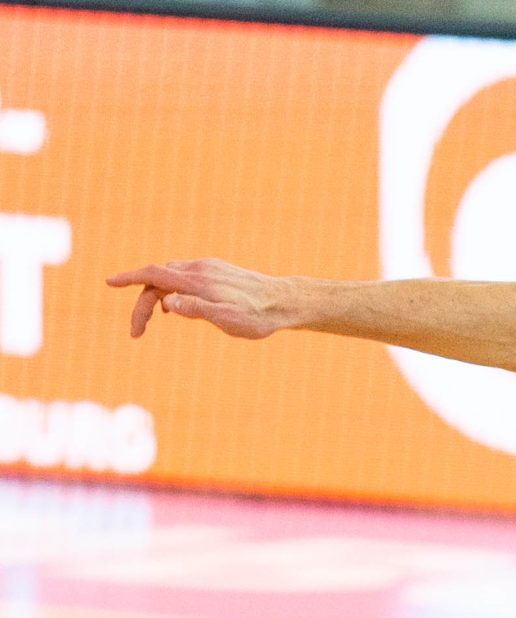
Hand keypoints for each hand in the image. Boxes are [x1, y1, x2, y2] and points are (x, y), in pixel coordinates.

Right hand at [107, 259, 298, 340]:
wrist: (286, 301)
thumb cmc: (257, 316)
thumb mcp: (227, 319)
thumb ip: (197, 310)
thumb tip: (168, 303)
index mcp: (196, 280)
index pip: (153, 274)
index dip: (129, 278)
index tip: (109, 283)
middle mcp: (199, 269)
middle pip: (157, 279)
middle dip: (142, 303)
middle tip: (137, 332)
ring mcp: (208, 268)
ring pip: (170, 277)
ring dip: (156, 295)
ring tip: (154, 318)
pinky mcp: (217, 271)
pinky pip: (184, 277)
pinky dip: (172, 289)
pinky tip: (177, 305)